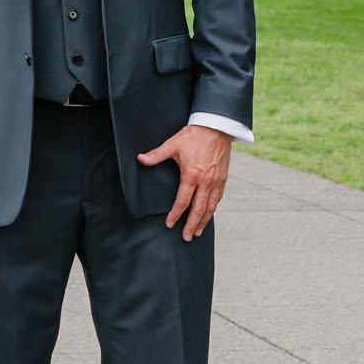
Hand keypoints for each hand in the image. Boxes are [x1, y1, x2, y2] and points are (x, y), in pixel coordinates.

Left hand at [137, 124, 232, 240]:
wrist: (217, 126)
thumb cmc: (194, 135)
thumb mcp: (172, 144)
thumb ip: (156, 155)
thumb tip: (140, 159)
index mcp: (192, 175)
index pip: (183, 201)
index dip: (176, 214)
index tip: (170, 224)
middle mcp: (206, 181)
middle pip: (199, 209)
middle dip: (191, 225)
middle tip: (186, 237)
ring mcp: (216, 180)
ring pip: (211, 206)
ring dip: (204, 221)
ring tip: (197, 231)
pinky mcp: (223, 177)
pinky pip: (218, 197)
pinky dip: (213, 208)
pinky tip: (209, 213)